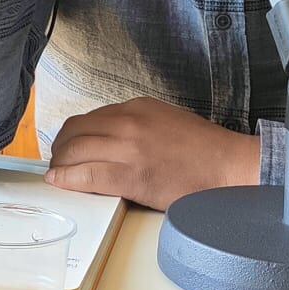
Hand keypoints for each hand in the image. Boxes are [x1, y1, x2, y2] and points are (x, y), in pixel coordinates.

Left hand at [43, 97, 261, 209]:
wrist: (229, 166)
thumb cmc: (203, 149)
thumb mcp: (165, 120)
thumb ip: (136, 125)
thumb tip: (108, 139)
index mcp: (136, 107)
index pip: (89, 119)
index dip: (74, 136)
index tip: (69, 147)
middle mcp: (127, 122)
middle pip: (75, 131)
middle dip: (61, 148)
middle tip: (59, 163)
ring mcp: (128, 147)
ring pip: (74, 151)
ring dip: (60, 164)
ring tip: (60, 175)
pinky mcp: (131, 175)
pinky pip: (87, 174)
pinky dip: (67, 178)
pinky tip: (59, 182)